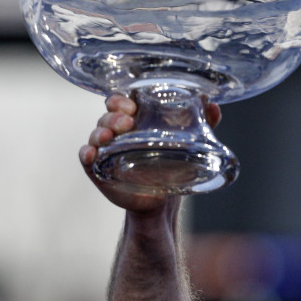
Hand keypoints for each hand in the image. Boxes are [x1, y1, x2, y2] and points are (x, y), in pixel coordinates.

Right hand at [79, 94, 220, 212]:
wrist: (163, 202)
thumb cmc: (172, 167)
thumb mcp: (188, 144)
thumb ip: (204, 123)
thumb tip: (214, 105)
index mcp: (134, 122)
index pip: (120, 101)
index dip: (121, 99)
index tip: (132, 104)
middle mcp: (116, 133)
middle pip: (107, 115)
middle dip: (114, 115)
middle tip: (127, 122)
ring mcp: (106, 151)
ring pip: (96, 134)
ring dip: (100, 132)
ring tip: (109, 136)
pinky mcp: (99, 170)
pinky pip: (86, 158)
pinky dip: (87, 153)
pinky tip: (92, 153)